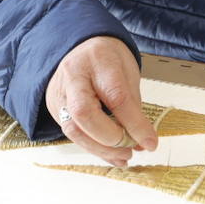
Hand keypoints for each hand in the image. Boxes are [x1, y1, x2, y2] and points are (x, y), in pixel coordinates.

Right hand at [44, 36, 157, 165]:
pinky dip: (94, 148)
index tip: (150, 142)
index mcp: (98, 60)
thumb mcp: (127, 72)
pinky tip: (112, 155)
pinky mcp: (53, 108)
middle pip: (85, 113)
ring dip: (101, 149)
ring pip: (73, 129)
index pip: (115, 96)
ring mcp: (59, 93)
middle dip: (110, 138)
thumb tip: (143, 141)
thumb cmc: (107, 59)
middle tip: (131, 148)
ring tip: (125, 156)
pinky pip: (72, 134)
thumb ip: (133, 106)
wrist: (80, 48)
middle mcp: (73, 76)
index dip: (134, 124)